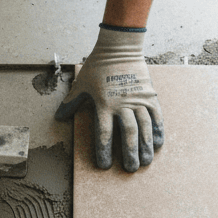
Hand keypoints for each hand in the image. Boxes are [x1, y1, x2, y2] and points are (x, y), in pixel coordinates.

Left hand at [54, 26, 163, 171]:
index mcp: (104, 104)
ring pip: (144, 127)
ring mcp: (138, 100)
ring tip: (146, 162)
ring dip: (145, 147)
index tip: (104, 165)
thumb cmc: (98, 66)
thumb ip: (71, 102)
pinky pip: (156, 116)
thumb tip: (59, 117)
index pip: (104, 133)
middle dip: (129, 153)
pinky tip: (158, 144)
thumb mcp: (81, 83)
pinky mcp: (150, 95)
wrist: (119, 48)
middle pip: (128, 134)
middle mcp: (122, 104)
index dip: (103, 151)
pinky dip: (157, 131)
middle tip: (130, 169)